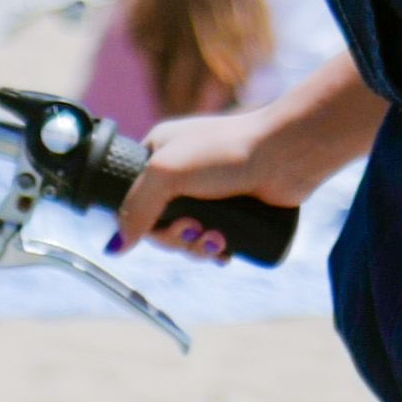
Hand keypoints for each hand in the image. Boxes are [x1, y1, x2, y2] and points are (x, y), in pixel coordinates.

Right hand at [111, 103, 287, 258]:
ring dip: (198, 247)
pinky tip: (227, 249)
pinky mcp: (233, 210)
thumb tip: (116, 245)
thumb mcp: (168, 172)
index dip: (145, 223)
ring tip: (219, 239)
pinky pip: (212, 242)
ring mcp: (208, 192)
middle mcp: (181, 172)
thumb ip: (136, 206)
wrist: (285, 155)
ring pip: (186, 237)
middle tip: (196, 230)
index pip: (134, 200)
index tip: (164, 226)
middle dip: (177, 237)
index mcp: (159, 153)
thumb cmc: (228, 151)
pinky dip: (216, 250)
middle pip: (160, 224)